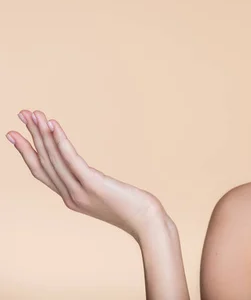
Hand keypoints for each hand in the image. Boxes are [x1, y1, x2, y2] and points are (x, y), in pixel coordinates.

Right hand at [6, 110, 167, 241]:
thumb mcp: (107, 196)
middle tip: (21, 114)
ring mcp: (80, 192)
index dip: (27, 153)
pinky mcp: (93, 185)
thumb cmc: (134, 208)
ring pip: (54, 159)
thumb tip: (92, 176)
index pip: (42, 172)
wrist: (147, 223)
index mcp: (71, 198)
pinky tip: (53, 126)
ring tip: (34, 114)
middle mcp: (70, 196)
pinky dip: (60, 142)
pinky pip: (72, 160)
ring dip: (42, 134)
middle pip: (44, 162)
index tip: (15, 134)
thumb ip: (94, 187)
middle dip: (31, 136)